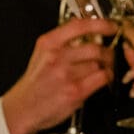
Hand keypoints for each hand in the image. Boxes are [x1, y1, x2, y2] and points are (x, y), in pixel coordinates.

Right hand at [2, 17, 117, 133]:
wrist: (22, 108)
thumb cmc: (34, 83)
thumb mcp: (41, 54)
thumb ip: (61, 40)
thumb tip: (83, 26)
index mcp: (48, 43)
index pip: (79, 26)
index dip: (101, 24)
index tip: (111, 26)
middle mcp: (56, 57)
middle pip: (95, 47)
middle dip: (106, 51)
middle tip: (108, 54)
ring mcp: (66, 74)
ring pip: (99, 63)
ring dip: (106, 66)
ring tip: (102, 68)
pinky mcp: (75, 91)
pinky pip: (102, 77)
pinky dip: (106, 77)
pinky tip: (102, 78)